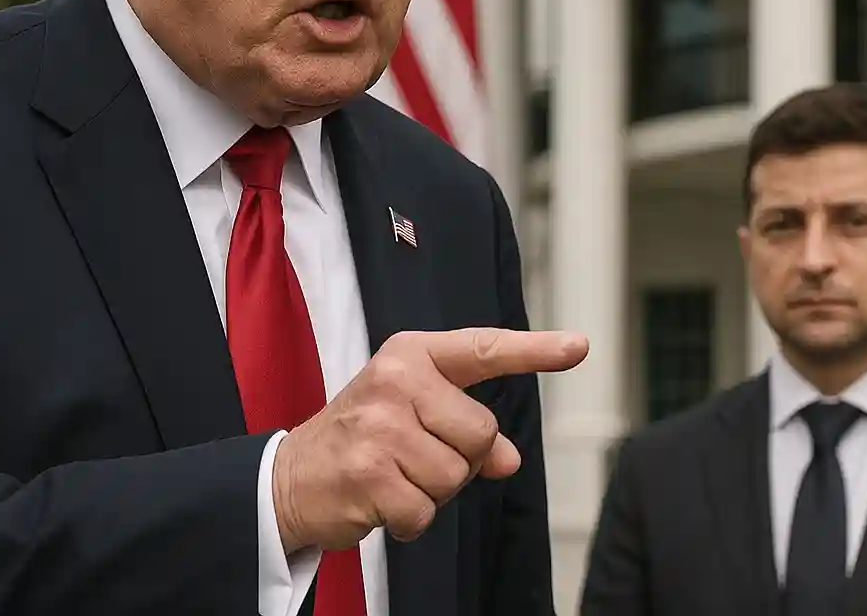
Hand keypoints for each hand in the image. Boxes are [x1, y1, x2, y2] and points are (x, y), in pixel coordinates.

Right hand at [271, 327, 587, 552]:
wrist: (288, 478)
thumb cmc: (363, 438)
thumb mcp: (413, 416)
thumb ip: (466, 428)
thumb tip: (509, 459)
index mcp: (412, 356)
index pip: (483, 350)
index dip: (535, 350)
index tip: (578, 346)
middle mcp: (396, 381)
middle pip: (481, 433)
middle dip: (459, 459)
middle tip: (415, 457)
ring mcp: (380, 427)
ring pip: (456, 476)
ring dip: (432, 492)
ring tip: (395, 477)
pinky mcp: (369, 474)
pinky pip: (426, 511)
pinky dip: (410, 519)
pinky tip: (382, 502)